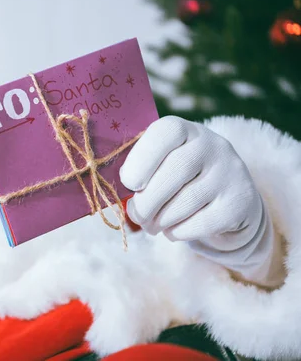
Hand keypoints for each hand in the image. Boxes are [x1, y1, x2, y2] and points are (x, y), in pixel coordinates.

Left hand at [119, 116, 263, 242]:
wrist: (228, 199)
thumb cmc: (178, 180)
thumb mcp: (160, 165)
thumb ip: (138, 172)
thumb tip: (122, 197)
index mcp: (186, 130)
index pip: (165, 133)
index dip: (141, 159)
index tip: (129, 183)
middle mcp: (213, 145)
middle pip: (173, 172)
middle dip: (146, 202)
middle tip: (137, 215)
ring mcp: (230, 172)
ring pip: (185, 202)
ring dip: (160, 221)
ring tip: (152, 225)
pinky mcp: (240, 201)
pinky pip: (200, 223)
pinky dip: (178, 232)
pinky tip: (173, 229)